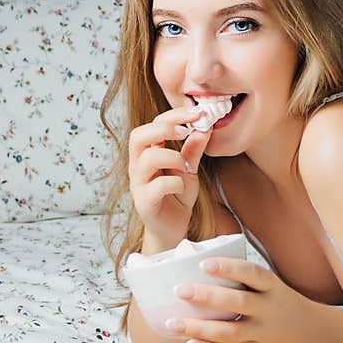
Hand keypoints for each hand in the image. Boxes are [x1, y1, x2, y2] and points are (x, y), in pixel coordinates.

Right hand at [128, 100, 211, 247]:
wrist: (173, 229)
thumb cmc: (177, 196)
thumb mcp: (189, 170)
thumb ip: (194, 149)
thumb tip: (204, 127)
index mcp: (147, 153)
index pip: (153, 125)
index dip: (174, 115)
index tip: (198, 112)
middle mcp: (138, 166)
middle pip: (138, 135)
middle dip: (165, 128)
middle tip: (186, 131)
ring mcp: (138, 184)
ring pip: (148, 158)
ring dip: (174, 158)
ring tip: (187, 168)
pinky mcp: (144, 202)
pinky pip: (157, 186)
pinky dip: (175, 183)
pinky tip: (182, 188)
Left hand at [168, 257, 321, 342]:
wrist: (312, 331)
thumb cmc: (280, 301)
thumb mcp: (271, 285)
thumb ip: (243, 278)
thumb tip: (197, 257)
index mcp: (272, 287)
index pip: (252, 274)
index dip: (229, 268)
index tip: (205, 264)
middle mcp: (269, 309)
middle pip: (238, 302)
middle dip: (207, 297)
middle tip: (180, 290)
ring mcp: (264, 333)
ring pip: (229, 332)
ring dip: (199, 328)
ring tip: (173, 323)